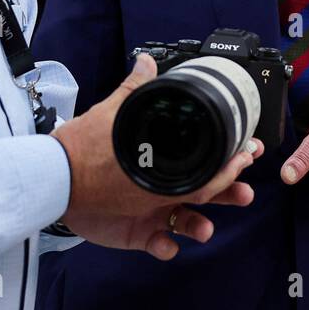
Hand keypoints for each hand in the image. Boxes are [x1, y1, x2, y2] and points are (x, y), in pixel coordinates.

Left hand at [51, 53, 262, 259]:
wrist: (60, 175)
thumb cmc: (91, 146)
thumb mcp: (116, 116)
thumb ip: (135, 91)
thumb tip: (146, 62)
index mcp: (166, 159)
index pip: (205, 160)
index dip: (229, 159)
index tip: (249, 153)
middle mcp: (164, 185)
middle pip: (206, 193)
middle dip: (229, 195)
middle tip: (245, 195)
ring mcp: (152, 210)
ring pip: (187, 222)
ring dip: (200, 226)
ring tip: (205, 228)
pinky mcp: (136, 232)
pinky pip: (158, 244)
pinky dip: (165, 247)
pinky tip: (167, 245)